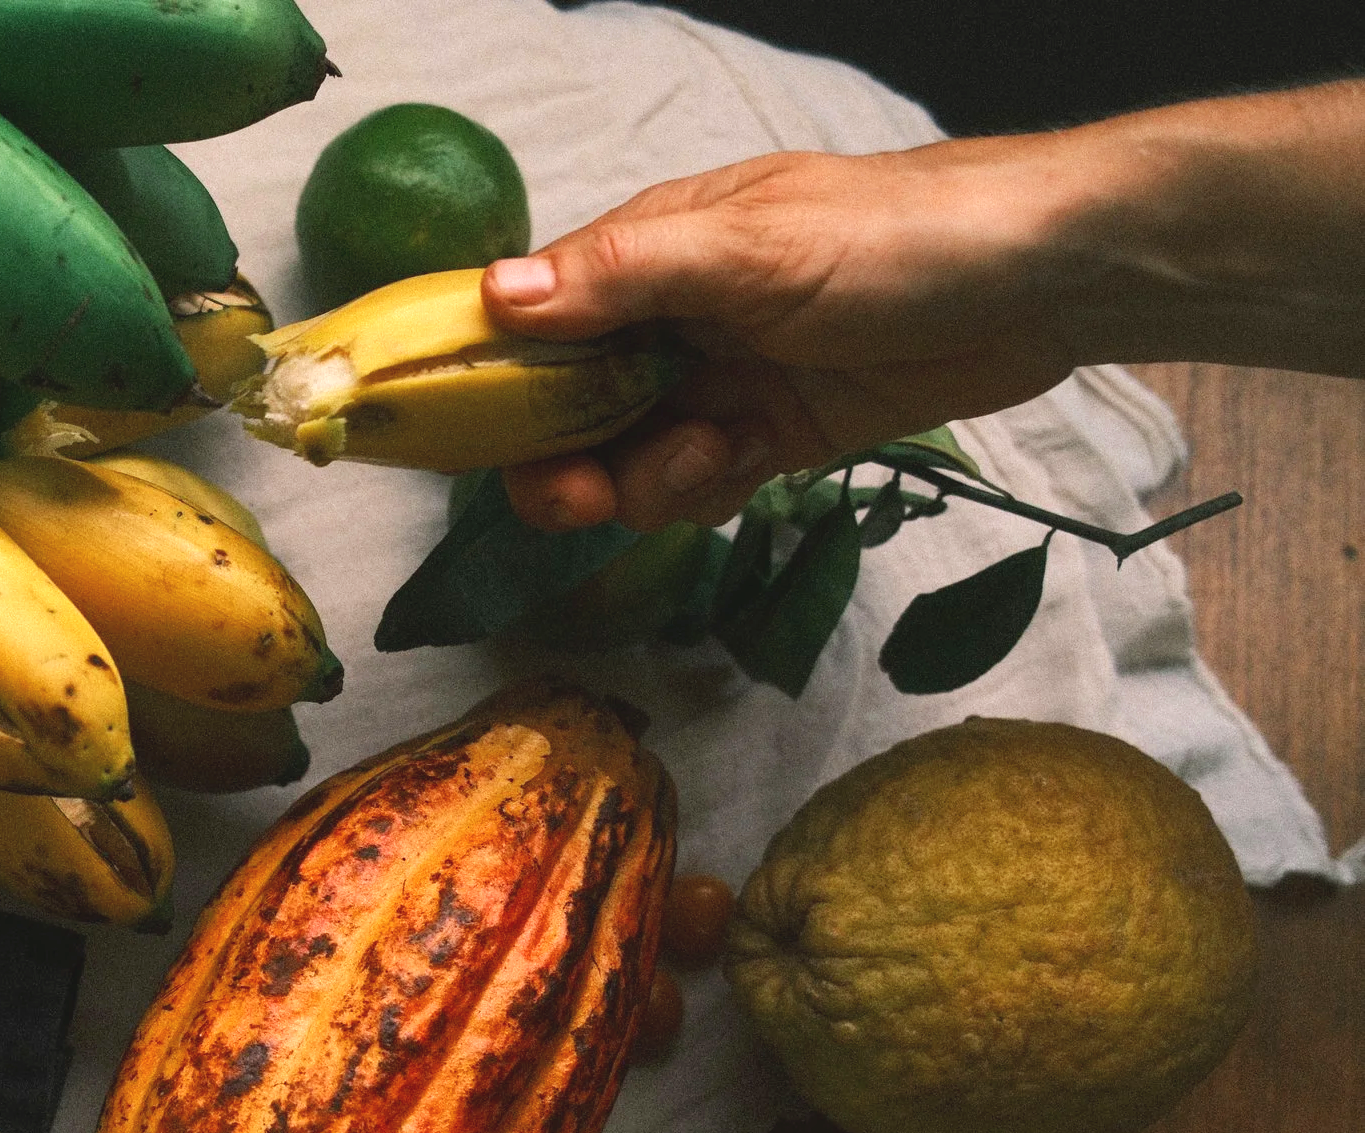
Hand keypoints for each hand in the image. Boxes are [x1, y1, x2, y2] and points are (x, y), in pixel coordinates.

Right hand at [485, 142, 1091, 532]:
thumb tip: (496, 295)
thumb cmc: (900, 237)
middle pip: (564, 412)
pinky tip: (751, 463)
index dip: (491, 387)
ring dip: (652, 480)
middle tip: (592, 496)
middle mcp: (667, 319)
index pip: (528, 324)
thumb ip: (626, 274)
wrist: (1045, 281)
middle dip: (566, 463)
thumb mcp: (753, 249)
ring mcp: (719, 379)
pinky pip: (698, 483)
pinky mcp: (771, 432)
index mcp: (646, 254)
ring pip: (628, 460)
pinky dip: (708, 490)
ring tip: (716, 454)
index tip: (485, 443)